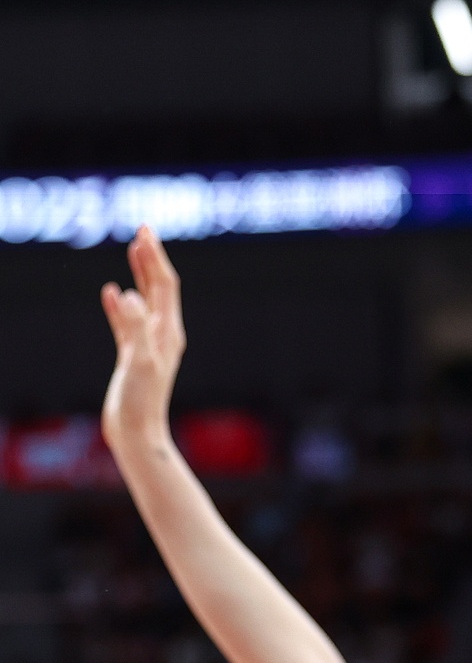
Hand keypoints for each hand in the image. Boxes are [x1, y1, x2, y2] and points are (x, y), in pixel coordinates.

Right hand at [100, 227, 184, 452]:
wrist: (137, 432)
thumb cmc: (141, 400)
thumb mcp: (138, 360)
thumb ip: (134, 327)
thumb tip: (130, 294)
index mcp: (169, 331)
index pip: (165, 285)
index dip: (155, 257)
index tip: (145, 231)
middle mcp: (164, 334)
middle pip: (160, 287)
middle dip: (151, 258)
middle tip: (143, 230)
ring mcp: (149, 344)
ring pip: (145, 300)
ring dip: (140, 274)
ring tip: (133, 250)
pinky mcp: (134, 355)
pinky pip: (128, 321)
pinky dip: (121, 303)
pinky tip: (112, 293)